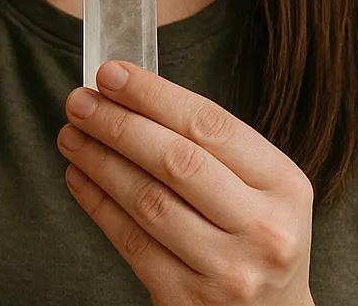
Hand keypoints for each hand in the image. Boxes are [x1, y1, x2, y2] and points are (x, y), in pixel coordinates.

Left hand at [58, 61, 314, 304]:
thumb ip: (214, 149)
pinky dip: (98, 204)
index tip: (112, 74)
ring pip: (147, 200)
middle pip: (175, 160)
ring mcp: (226, 270)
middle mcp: (262, 229)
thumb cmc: (258, 239)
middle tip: (80, 101)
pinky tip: (80, 177)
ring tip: (72, 135)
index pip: (210, 125)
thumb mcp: (264, 190)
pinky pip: (131, 242)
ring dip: (100, 160)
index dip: (154, 95)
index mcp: (285, 187)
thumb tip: (132, 99)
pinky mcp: (187, 300)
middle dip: (118, 124)